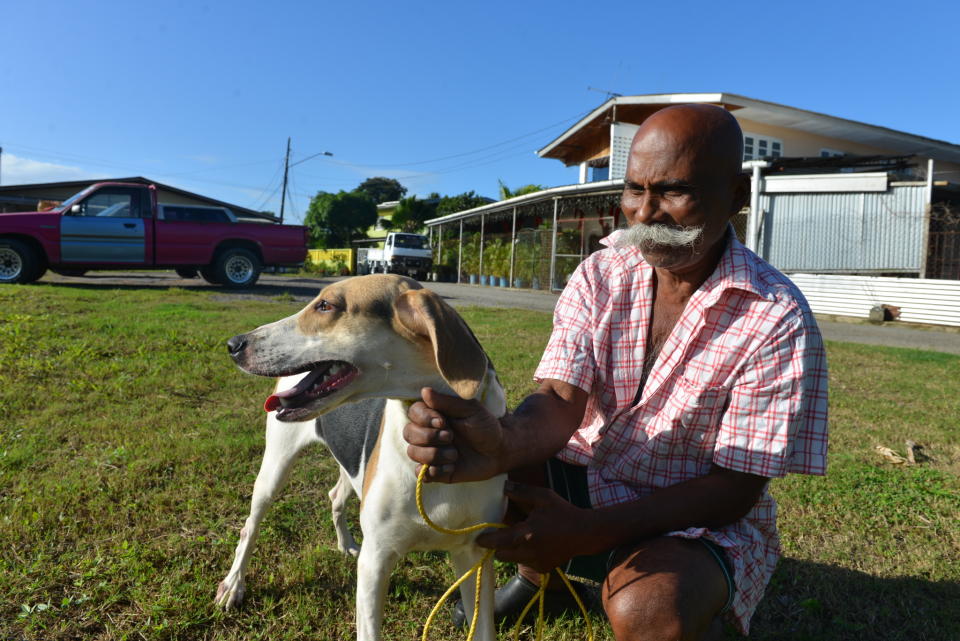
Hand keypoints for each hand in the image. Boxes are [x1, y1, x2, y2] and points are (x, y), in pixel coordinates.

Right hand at [404, 387, 504, 482]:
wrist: (499, 452)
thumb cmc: (485, 426)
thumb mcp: (470, 410)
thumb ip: (447, 402)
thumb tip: (424, 391)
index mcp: (434, 414)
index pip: (413, 412)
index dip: (424, 418)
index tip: (443, 422)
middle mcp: (428, 432)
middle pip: (408, 433)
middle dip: (430, 437)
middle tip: (451, 437)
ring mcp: (430, 452)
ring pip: (413, 453)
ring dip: (435, 454)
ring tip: (455, 454)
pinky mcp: (435, 471)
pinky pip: (421, 474)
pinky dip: (435, 471)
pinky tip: (452, 467)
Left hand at [475, 481, 590, 572]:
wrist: (584, 533)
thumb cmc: (563, 512)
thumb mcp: (543, 496)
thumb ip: (521, 492)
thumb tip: (503, 487)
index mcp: (526, 534)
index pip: (497, 542)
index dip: (485, 540)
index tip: (478, 538)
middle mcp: (529, 552)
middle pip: (501, 555)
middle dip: (497, 547)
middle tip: (499, 536)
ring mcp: (537, 563)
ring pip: (513, 559)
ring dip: (511, 551)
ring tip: (519, 537)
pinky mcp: (544, 568)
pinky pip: (526, 563)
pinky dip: (525, 555)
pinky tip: (534, 544)